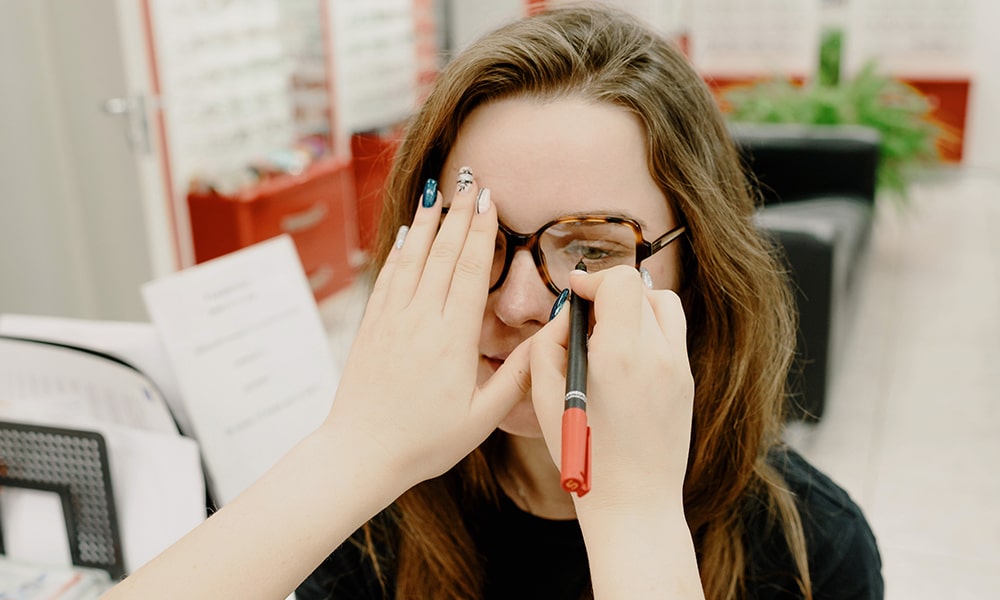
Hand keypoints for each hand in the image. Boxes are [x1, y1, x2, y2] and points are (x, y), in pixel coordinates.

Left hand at [322, 172, 528, 492]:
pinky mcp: (370, 327)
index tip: (490, 201)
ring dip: (428, 223)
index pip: (469, 270)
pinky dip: (399, 251)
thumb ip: (518, 373)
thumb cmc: (426, 441)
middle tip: (471, 182)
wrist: (361, 453)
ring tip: (438, 192)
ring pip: (412, 259)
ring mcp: (390, 320)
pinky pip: (387, 278)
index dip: (481, 232)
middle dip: (458, 215)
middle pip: (442, 255)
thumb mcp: (483, 416)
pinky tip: (408, 235)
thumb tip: (549, 336)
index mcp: (451, 338)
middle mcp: (419, 320)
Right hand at [530, 265, 694, 513]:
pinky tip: (625, 357)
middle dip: (608, 293)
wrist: (634, 502)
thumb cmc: (584, 455)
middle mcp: (658, 355)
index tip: (575, 293)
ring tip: (610, 332)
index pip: (621, 282)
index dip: (593, 280)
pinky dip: (649, 329)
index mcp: (621, 355)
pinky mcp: (687, 382)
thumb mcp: (545, 396)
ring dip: (635, 305)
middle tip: (585, 319)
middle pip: (640, 289)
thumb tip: (569, 315)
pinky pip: (671, 334)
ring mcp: (679, 368)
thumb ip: (549, 342)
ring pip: (664, 304)